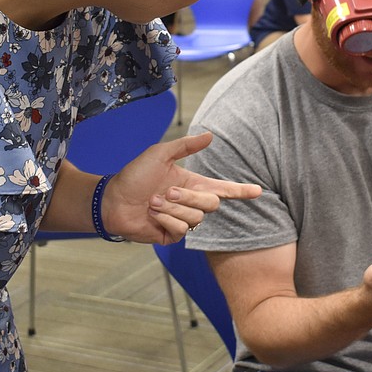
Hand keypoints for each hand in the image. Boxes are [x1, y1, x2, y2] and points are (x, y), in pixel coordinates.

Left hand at [102, 131, 261, 244]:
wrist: (112, 199)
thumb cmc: (134, 175)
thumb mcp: (159, 154)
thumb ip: (185, 146)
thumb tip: (210, 136)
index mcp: (191, 184)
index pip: (222, 188)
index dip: (241, 190)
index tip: (258, 191)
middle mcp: (189, 203)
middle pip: (211, 204)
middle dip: (190, 198)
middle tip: (168, 191)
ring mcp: (181, 220)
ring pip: (196, 218)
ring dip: (172, 208)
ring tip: (153, 202)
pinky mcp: (170, 235)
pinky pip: (181, 230)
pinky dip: (165, 219)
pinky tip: (152, 214)